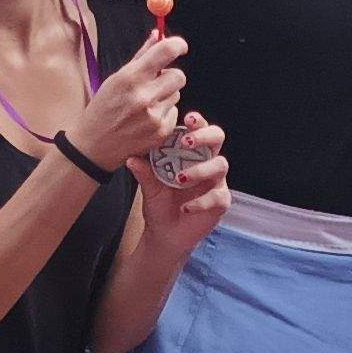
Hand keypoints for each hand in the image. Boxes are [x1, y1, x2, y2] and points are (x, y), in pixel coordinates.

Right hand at [66, 29, 186, 172]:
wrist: (94, 145)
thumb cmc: (103, 108)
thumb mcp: (116, 78)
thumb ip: (140, 56)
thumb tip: (158, 34)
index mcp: (130, 77)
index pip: (166, 51)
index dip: (177, 45)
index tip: (179, 47)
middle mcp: (144, 96)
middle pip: (179, 75)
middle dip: (170, 75)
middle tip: (158, 80)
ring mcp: (154, 116)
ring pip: (177, 94)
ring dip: (166, 95)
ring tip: (146, 103)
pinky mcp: (161, 132)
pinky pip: (174, 112)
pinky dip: (164, 112)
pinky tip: (147, 118)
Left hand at [137, 113, 231, 241]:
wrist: (164, 233)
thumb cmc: (159, 203)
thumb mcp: (149, 187)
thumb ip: (144, 172)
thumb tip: (131, 158)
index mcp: (190, 152)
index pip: (198, 129)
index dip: (197, 121)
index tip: (187, 119)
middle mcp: (206, 162)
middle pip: (218, 138)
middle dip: (205, 136)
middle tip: (186, 142)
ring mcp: (215, 181)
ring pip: (220, 165)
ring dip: (201, 169)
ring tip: (180, 179)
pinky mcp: (220, 202)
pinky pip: (217, 197)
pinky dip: (201, 202)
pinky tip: (185, 207)